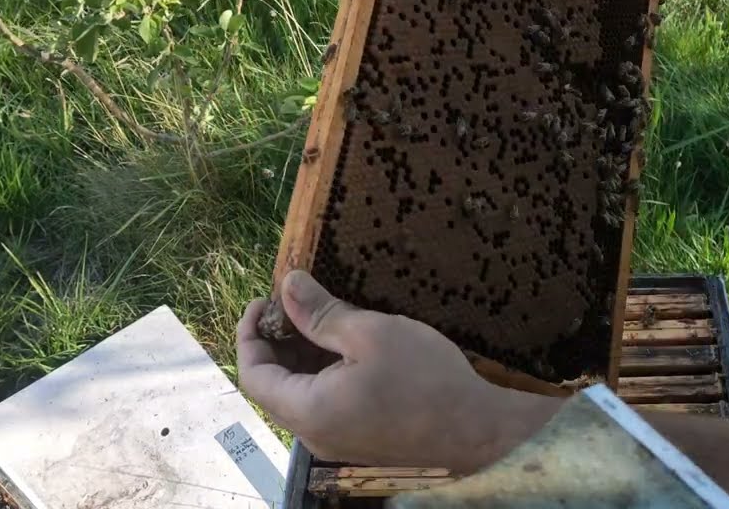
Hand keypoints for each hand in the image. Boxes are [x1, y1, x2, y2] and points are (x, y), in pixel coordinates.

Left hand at [236, 271, 550, 470]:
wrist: (480, 430)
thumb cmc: (427, 380)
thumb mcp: (371, 333)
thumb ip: (321, 312)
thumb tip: (287, 285)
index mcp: (308, 412)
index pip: (252, 376)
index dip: (249, 335)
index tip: (263, 300)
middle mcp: (315, 435)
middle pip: (274, 387)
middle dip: (277, 341)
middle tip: (295, 302)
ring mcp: (338, 442)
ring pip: (301, 395)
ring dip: (303, 356)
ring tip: (323, 316)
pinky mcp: (360, 440)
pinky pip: (326, 404)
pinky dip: (324, 373)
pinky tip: (347, 344)